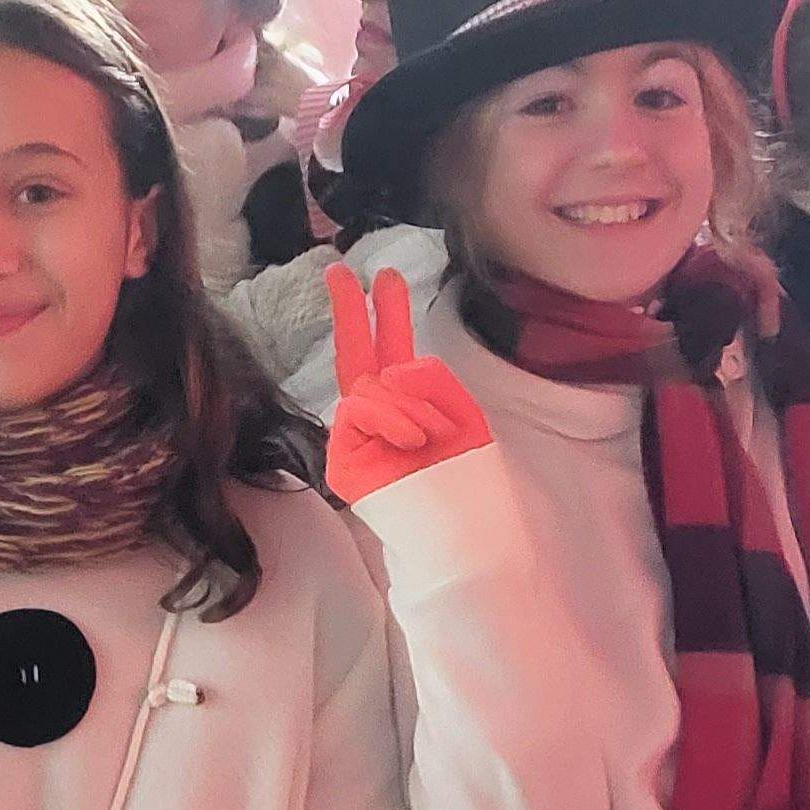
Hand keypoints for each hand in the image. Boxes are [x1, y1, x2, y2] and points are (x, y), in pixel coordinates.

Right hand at [324, 264, 490, 505]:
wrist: (464, 538)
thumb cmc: (469, 483)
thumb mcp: (462, 413)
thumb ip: (427, 378)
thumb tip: (390, 372)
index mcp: (413, 406)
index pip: (394, 353)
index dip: (387, 314)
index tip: (382, 276)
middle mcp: (380, 418)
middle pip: (356, 354)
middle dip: (348, 310)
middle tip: (340, 271)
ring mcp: (357, 439)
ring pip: (372, 385)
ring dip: (409, 406)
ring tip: (429, 439)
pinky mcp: (343, 462)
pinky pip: (360, 410)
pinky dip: (391, 420)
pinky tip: (410, 444)